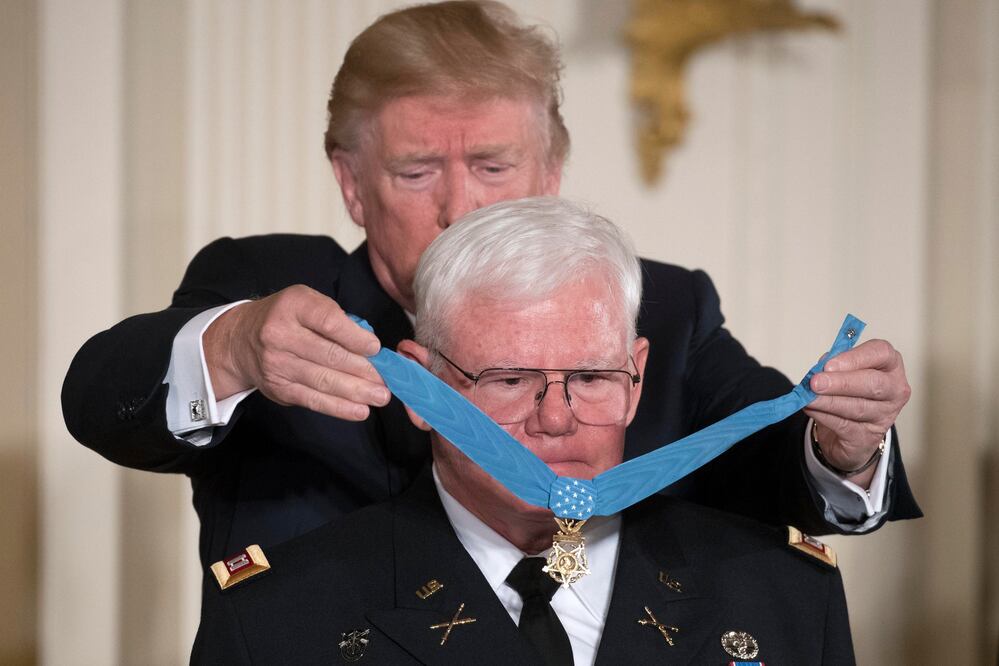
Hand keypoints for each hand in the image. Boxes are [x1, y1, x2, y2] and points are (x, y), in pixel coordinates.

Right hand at [203, 285, 390, 420]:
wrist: (241, 340)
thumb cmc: (288, 318)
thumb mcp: (308, 303)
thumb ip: (336, 319)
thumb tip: (370, 349)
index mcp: (293, 306)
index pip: (328, 321)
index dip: (355, 337)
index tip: (376, 349)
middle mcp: (280, 334)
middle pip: (329, 355)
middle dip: (364, 370)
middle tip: (388, 380)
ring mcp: (277, 364)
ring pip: (323, 380)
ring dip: (357, 391)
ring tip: (381, 397)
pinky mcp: (279, 388)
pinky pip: (313, 400)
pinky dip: (339, 408)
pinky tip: (360, 411)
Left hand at [805, 339, 910, 481]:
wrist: (848, 431)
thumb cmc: (848, 392)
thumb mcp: (842, 372)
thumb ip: (834, 365)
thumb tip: (821, 367)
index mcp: (890, 365)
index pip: (881, 353)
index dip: (855, 358)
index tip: (829, 365)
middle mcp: (894, 389)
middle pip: (873, 383)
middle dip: (841, 383)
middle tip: (816, 382)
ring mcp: (885, 415)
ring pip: (858, 407)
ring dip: (828, 401)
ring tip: (808, 397)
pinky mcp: (869, 437)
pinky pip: (845, 425)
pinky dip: (824, 416)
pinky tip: (810, 409)